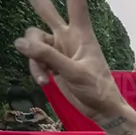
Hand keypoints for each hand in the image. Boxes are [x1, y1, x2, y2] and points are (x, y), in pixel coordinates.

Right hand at [15, 0, 125, 122]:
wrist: (99, 108)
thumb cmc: (97, 88)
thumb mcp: (74, 72)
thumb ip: (47, 56)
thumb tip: (20, 42)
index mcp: (82, 34)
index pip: (77, 5)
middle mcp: (69, 37)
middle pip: (48, 12)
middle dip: (38, 1)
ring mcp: (59, 49)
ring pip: (34, 39)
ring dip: (34, 57)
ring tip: (46, 76)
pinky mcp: (52, 61)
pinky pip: (35, 57)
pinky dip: (36, 68)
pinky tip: (45, 81)